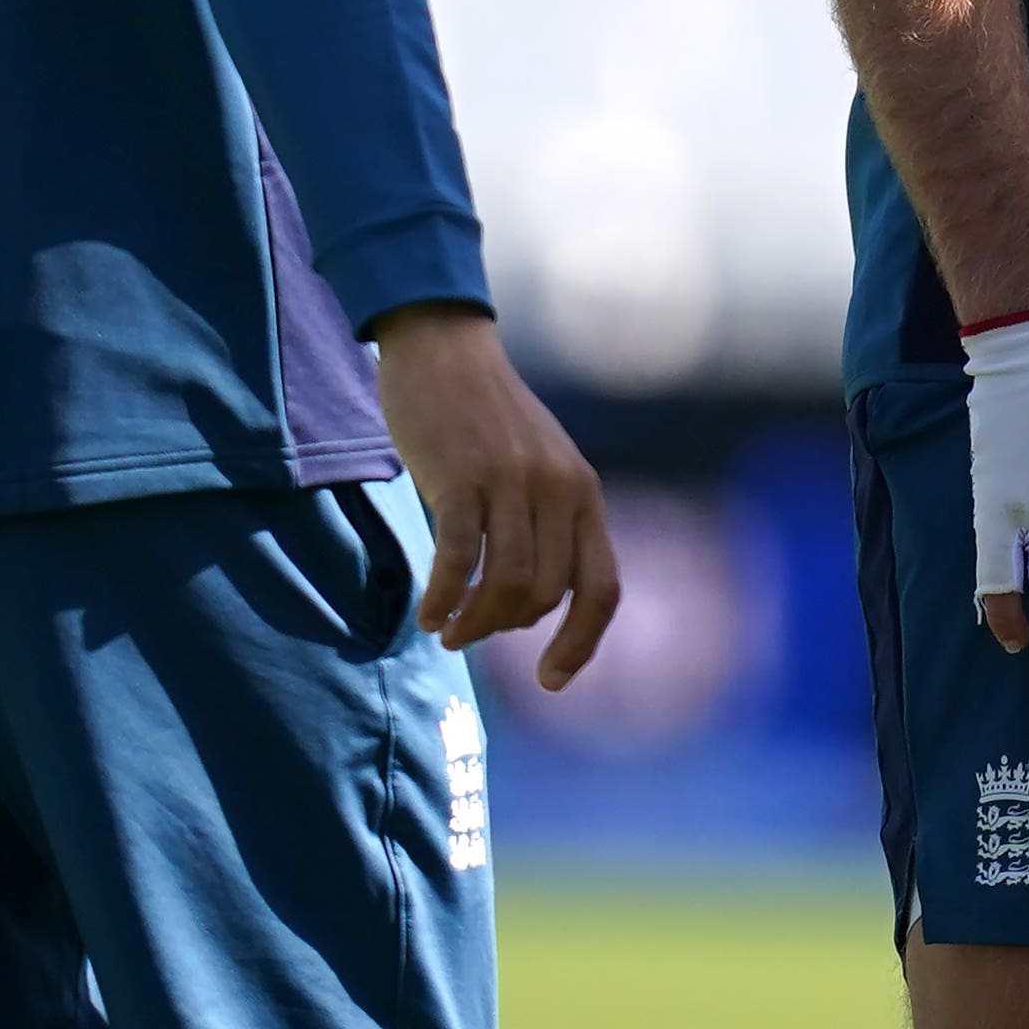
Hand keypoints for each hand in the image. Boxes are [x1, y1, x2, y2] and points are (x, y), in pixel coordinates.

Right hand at [370, 304, 620, 682]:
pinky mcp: (461, 476)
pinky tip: (427, 616)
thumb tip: (533, 606)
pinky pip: (458, 558)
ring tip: (447, 632)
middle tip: (470, 632)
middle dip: (505, 630)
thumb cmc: (487, 418)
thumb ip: (548, 525)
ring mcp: (511, 481)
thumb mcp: (540, 467)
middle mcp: (558, 488)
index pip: (602, 588)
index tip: (549, 681)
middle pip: (544, 595)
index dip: (581, 643)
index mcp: (584, 493)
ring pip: (505, 583)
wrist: (446, 348)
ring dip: (473, 623)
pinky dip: (443, 598)